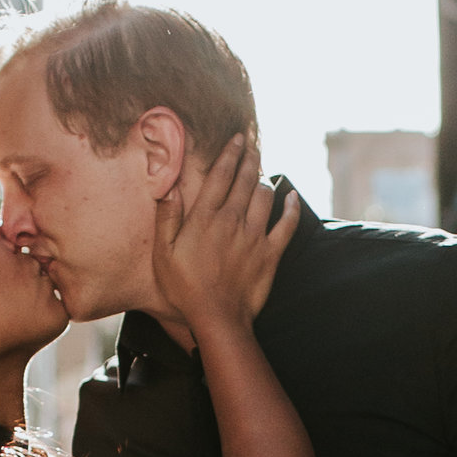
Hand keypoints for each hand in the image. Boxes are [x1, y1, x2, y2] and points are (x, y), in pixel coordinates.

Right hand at [152, 132, 297, 336]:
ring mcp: (255, 236)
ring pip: (265, 196)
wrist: (217, 318)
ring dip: (264, 179)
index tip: (237, 137)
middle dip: (250, 156)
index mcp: (206, 218)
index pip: (221, 175)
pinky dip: (292, 208)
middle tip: (254, 142)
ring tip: (262, 171)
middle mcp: (233, 220)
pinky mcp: (271, 253)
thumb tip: (170, 189)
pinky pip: (287, 225)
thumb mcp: (164, 254)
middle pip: (245, 179)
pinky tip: (292, 197)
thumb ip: (167, 218)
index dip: (230, 152)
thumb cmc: (185, 288)